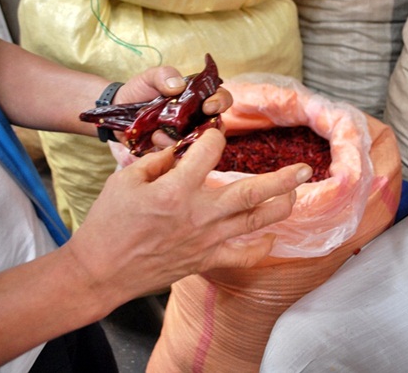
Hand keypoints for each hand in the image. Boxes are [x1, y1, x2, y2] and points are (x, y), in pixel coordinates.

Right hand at [68, 128, 311, 302]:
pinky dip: (263, 247)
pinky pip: (244, 256)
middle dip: (284, 178)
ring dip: (281, 206)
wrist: (101, 271)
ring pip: (257, 222)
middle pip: (253, 192)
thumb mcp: (125, 180)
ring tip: (295, 193)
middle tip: (306, 169)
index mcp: (177, 189)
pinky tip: (271, 236)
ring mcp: (207, 240)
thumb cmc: (109, 223)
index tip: (213, 136)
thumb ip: (158, 161)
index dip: (215, 136)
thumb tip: (181, 150)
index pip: (211, 150)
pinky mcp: (207, 259)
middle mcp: (200, 214)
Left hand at [110, 65, 232, 147]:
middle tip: (193, 128)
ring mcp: (187, 136)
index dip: (220, 102)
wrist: (117, 110)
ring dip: (183, 140)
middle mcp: (197, 118)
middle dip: (210, 129)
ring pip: (199, 143)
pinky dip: (168, 148)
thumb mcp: (150, 77)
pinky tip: (153, 139)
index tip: (208, 106)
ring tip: (158, 133)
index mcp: (198, 97)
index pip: (221, 98)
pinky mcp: (175, 150)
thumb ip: (164, 75)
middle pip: (217, 125)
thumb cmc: (139, 91)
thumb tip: (178, 86)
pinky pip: (180, 154)